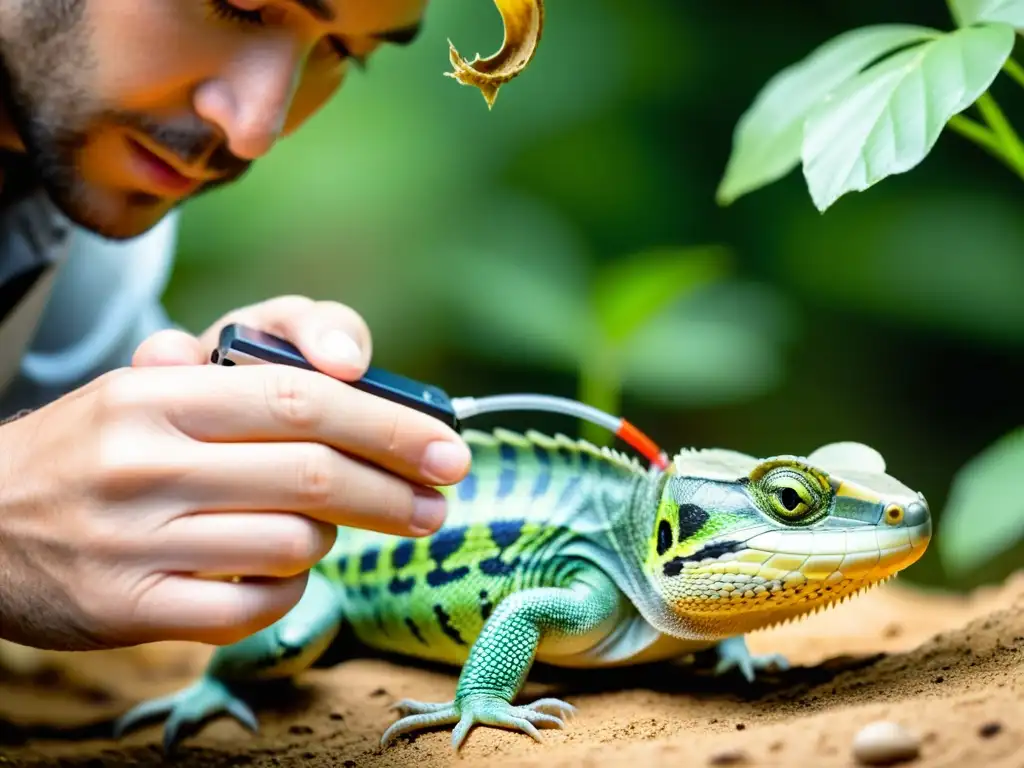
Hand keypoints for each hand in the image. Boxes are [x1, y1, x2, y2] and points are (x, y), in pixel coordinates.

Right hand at [0, 297, 469, 651]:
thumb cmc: (93, 447)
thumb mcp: (151, 389)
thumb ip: (246, 374)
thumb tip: (350, 366)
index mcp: (156, 393)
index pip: (302, 400)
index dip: (390, 425)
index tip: (447, 448)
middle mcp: (143, 463)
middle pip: (311, 474)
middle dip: (395, 491)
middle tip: (438, 503)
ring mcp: (133, 542)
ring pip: (291, 544)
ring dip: (330, 538)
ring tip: (322, 527)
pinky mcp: (127, 610)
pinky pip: (251, 606)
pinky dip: (287, 589)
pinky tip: (281, 571)